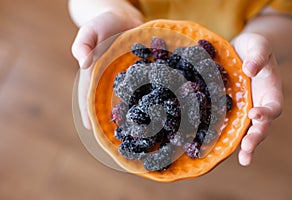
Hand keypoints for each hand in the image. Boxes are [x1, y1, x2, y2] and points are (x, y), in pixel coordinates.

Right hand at [71, 11, 141, 128]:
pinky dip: (152, 98)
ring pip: (130, 100)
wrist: (124, 17)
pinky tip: (161, 109)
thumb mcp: (90, 30)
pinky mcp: (143, 74)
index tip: (92, 130)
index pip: (88, 96)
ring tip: (143, 131)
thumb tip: (83, 61)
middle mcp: (112, 81)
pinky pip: (147, 87)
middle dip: (115, 121)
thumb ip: (83, 43)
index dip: (89, 113)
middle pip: (110, 104)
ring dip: (136, 115)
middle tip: (121, 138)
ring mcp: (129, 80)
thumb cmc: (103, 23)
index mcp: (96, 75)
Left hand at [232, 33, 282, 165]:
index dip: (266, 112)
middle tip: (247, 147)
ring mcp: (245, 109)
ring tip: (243, 159)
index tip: (254, 114)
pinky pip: (230, 124)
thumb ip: (258, 55)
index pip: (272, 106)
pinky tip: (217, 147)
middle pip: (262, 125)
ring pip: (247, 130)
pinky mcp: (231, 109)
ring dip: (245, 145)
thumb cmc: (254, 47)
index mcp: (269, 90)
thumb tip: (249, 69)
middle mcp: (258, 103)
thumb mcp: (258, 45)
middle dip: (256, 137)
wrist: (242, 50)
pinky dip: (226, 136)